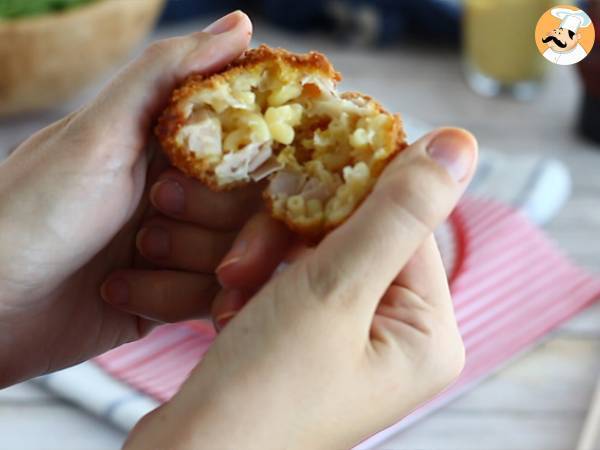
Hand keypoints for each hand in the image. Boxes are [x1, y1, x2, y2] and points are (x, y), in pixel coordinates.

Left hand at [0, 11, 254, 386]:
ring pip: (238, 256)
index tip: (250, 180)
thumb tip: (241, 22)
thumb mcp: (100, 131)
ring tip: (122, 263)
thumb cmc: (33, 209)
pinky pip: (212, 298)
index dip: (258, 162)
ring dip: (181, 265)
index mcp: (172, 142)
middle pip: (254, 206)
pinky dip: (169, 299)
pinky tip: (120, 294)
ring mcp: (182, 243)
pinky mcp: (176, 292)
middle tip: (146, 226)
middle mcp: (184, 189)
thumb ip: (168, 73)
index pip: (252, 143)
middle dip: (206, 222)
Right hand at [125, 128, 477, 449]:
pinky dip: (258, 282)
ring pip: (315, 252)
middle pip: (356, 235)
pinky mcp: (311, 339)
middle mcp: (398, 335)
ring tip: (229, 289)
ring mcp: (353, 338)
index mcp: (427, 331)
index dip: (352, 188)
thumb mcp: (335, 290)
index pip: (405, 223)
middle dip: (291, 237)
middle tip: (243, 262)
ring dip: (265, 259)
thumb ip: (397, 212)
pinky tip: (229, 305)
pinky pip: (292, 280)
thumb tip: (459, 144)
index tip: (299, 166)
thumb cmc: (263, 390)